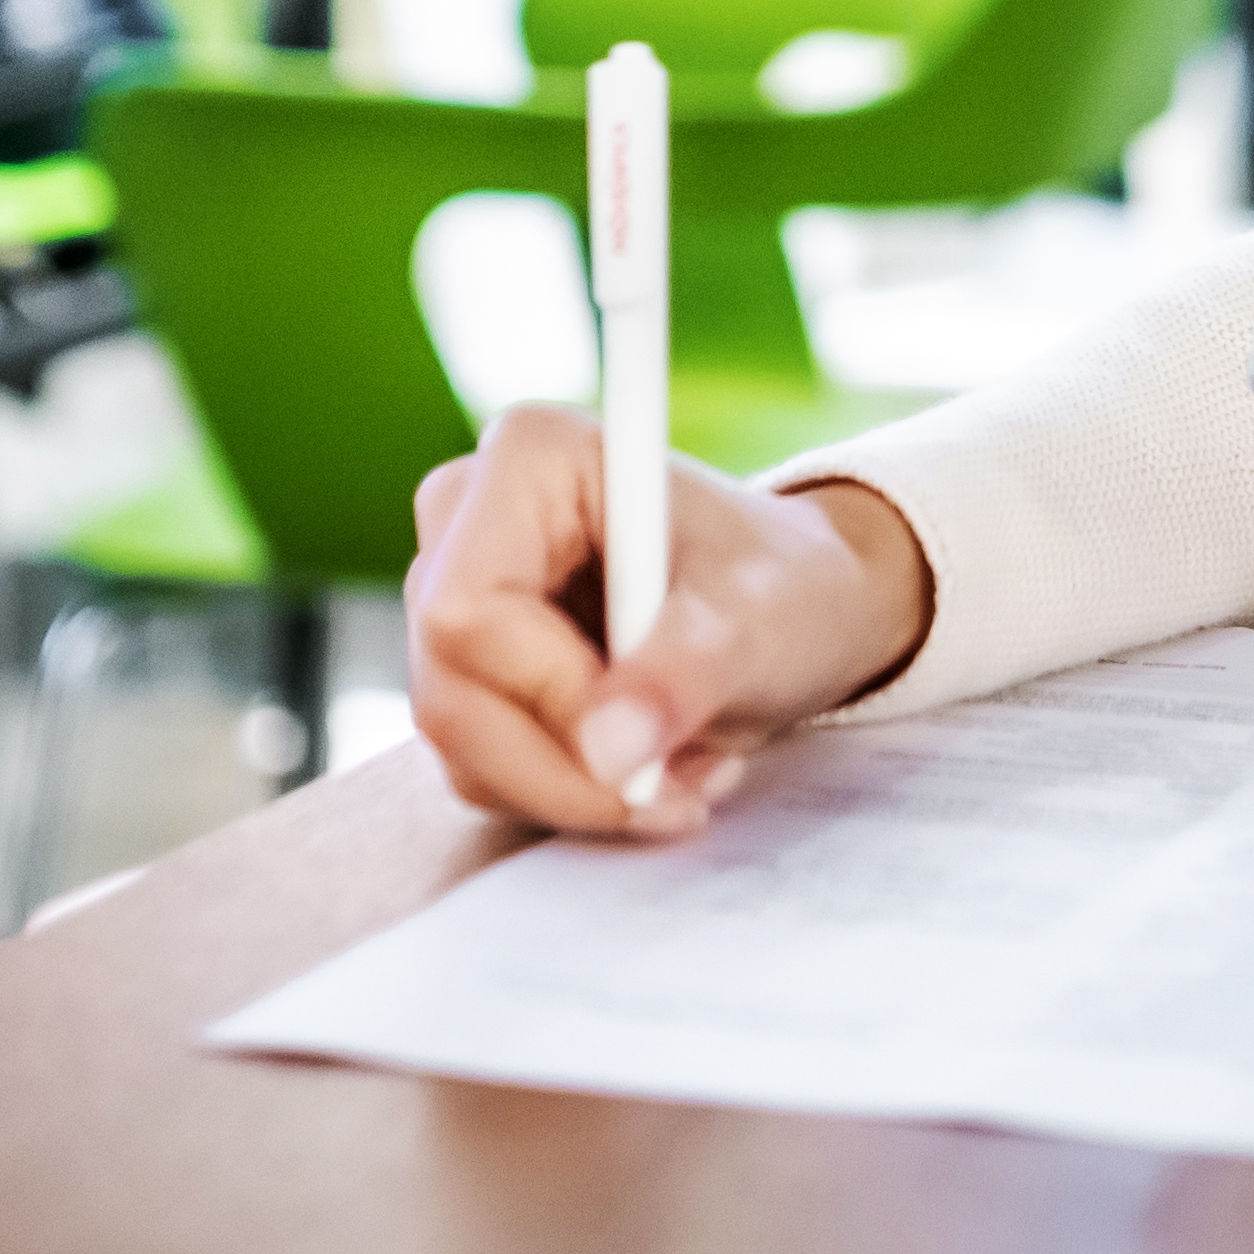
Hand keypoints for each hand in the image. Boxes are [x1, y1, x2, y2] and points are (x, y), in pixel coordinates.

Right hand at [404, 411, 932, 837]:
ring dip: (576, 790)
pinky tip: (645, 765)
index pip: (469, 611)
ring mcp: (458, 595)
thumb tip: (607, 754)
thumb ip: (683, 675)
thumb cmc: (783, 584)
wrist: (801, 607)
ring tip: (680, 770)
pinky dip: (566, 792)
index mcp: (529, 459)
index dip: (549, 697)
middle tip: (675, 794)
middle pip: (452, 691)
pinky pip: (480, 767)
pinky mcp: (469, 668)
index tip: (643, 748)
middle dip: (567, 771)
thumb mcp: (755, 622)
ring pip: (460, 745)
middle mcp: (468, 517)